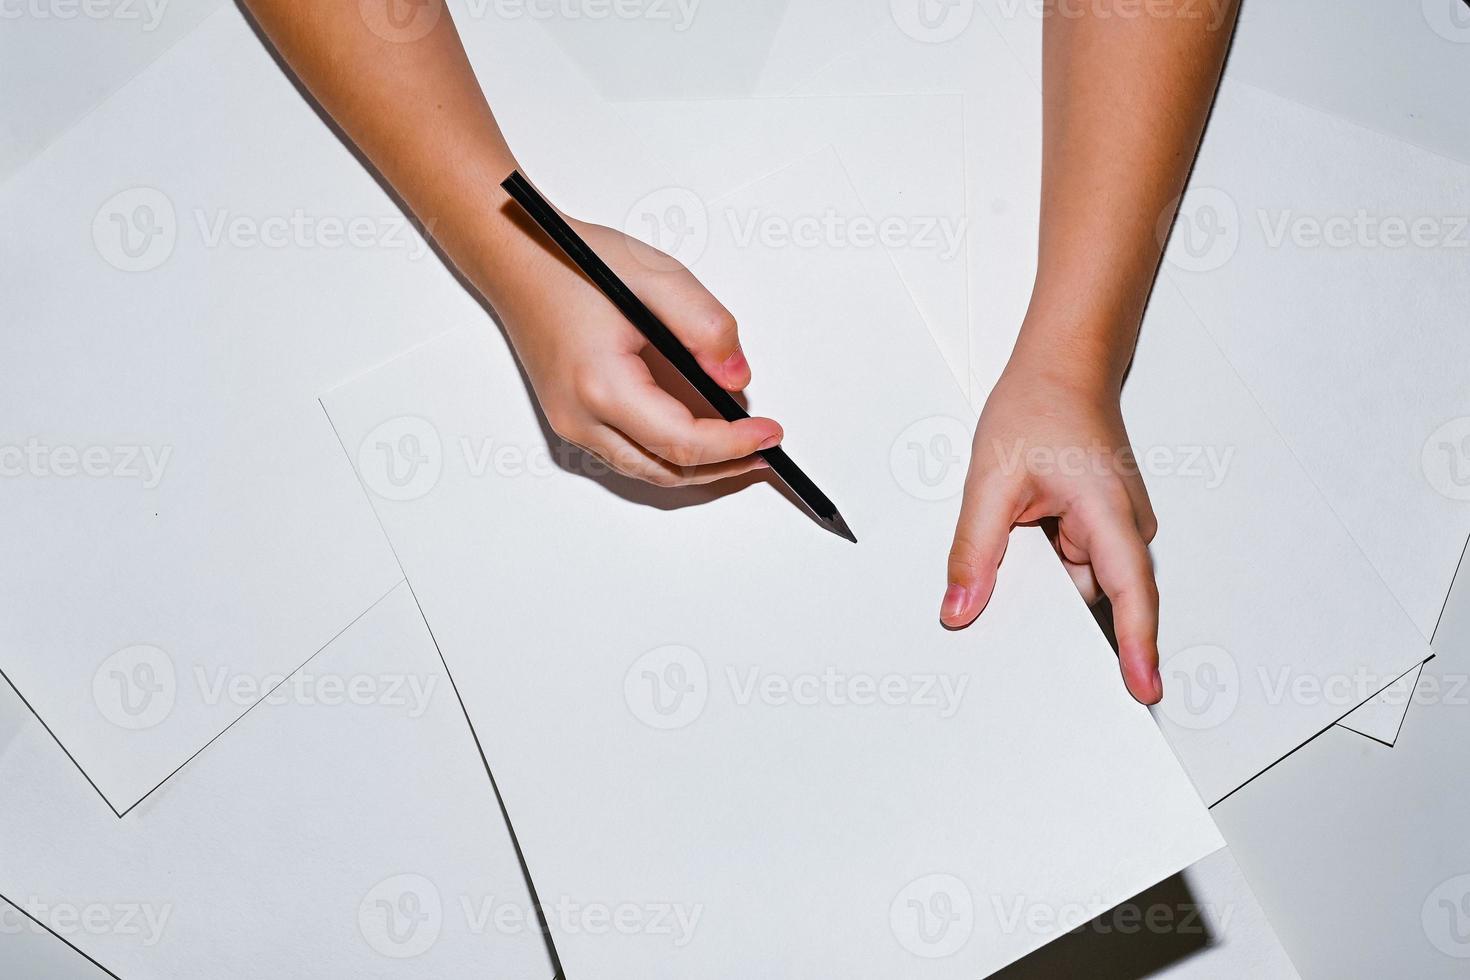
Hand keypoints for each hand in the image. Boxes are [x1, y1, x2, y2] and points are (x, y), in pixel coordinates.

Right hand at [486, 217, 781, 486]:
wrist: (516, 258)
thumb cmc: (573, 262)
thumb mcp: (656, 277)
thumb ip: (706, 328)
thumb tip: (737, 379)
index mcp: (601, 386)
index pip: (683, 441)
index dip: (735, 444)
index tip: (771, 433)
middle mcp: (579, 418)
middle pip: (665, 472)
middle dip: (722, 468)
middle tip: (764, 452)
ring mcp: (570, 424)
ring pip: (646, 472)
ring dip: (696, 468)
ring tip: (740, 449)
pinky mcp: (570, 419)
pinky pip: (628, 456)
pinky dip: (668, 456)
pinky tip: (698, 436)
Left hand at [940, 358, 1161, 704]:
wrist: (1061, 366)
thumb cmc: (1040, 404)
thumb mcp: (991, 479)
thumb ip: (975, 549)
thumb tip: (960, 606)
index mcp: (1109, 512)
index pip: (1131, 592)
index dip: (1138, 646)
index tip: (1144, 688)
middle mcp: (1124, 523)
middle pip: (1104, 594)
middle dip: (1063, 613)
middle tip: (1032, 596)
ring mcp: (1114, 525)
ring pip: (1084, 579)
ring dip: (1050, 579)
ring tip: (1020, 545)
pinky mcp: (1099, 525)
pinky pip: (1076, 562)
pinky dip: (1049, 562)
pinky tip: (1027, 540)